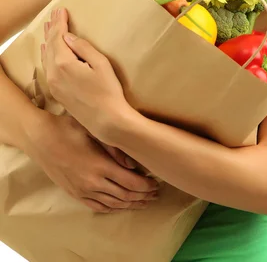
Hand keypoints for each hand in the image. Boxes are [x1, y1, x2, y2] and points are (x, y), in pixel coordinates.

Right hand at [24, 112, 158, 213]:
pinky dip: (112, 208)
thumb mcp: (94, 131)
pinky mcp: (75, 194)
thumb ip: (115, 148)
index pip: (131, 182)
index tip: (156, 184)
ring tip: (143, 202)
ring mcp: (83, 190)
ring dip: (130, 204)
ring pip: (113, 204)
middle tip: (155, 194)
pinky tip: (120, 206)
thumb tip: (133, 164)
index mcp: (100, 166)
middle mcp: (93, 182)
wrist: (40, 139)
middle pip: (125, 196)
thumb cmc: (68, 128)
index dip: (146, 186)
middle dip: (142, 196)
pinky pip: (97, 207)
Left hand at [42, 7, 128, 136]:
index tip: (61, 10)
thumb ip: (84, 48)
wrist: (106, 120)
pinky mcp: (56, 92)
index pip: (59, 37)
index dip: (60, 22)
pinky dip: (47, 55)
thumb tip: (69, 37)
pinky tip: (47, 50)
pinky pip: (47, 67)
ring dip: (48, 41)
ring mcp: (53, 84)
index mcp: (64, 64)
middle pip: (50, 45)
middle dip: (52, 29)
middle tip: (54, 14)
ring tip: (49, 28)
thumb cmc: (108, 91)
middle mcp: (54, 73)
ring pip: (46, 57)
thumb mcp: (101, 64)